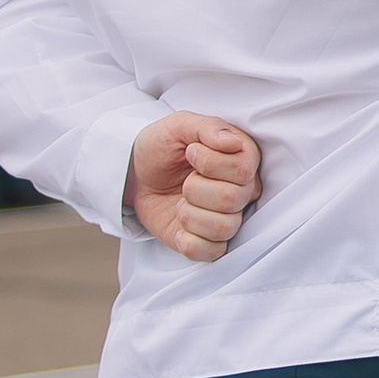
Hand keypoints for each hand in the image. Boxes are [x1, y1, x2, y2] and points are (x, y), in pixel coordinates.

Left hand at [126, 112, 261, 262]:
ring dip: (190, 215)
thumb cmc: (162, 146)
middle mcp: (241, 190)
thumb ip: (208, 128)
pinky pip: (212, 252)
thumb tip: (232, 142)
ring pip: (224, 228)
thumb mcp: (180, 125)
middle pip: (232, 199)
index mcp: (242, 159)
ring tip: (181, 202)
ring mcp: (226, 216)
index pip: (243, 169)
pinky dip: (190, 242)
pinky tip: (180, 228)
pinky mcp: (207, 240)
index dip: (209, 163)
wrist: (136, 172)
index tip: (190, 152)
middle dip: (195, 189)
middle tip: (184, 179)